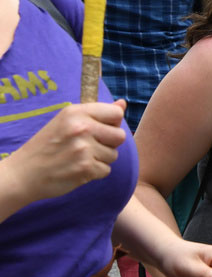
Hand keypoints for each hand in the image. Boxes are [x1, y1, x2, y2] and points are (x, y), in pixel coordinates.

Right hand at [4, 101, 126, 205]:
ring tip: (79, 158)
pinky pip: (106, 170)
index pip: (116, 113)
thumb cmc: (47, 146)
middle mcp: (81, 128)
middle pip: (120, 135)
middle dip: (109, 143)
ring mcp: (84, 149)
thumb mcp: (66, 121)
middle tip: (89, 147)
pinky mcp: (86, 168)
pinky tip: (77, 169)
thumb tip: (123, 104)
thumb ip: (97, 112)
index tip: (99, 129)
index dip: (112, 123)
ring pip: (113, 155)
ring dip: (100, 159)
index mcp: (76, 112)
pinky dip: (94, 172)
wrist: (23, 173)